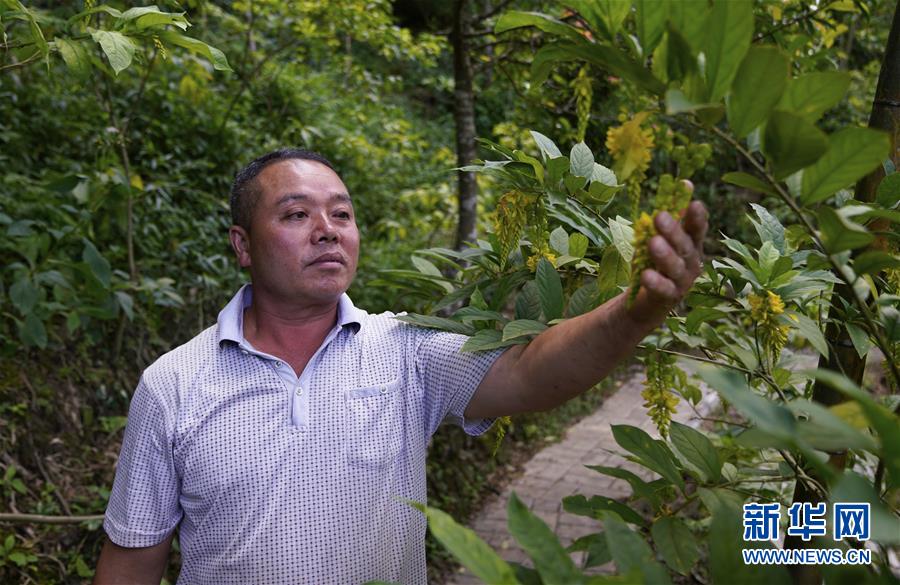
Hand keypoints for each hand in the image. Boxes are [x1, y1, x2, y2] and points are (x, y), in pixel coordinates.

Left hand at [627, 200, 707, 324]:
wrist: (645, 300)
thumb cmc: (655, 263)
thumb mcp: (660, 236)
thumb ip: (671, 215)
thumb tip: (684, 183)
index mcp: (691, 244)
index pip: (697, 229)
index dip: (696, 217)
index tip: (693, 202)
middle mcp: (692, 262)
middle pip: (685, 246)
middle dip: (674, 231)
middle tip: (660, 216)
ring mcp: (683, 281)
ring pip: (676, 267)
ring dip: (665, 254)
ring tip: (653, 243)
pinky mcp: (670, 298)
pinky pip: (664, 289)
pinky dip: (656, 282)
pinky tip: (645, 274)